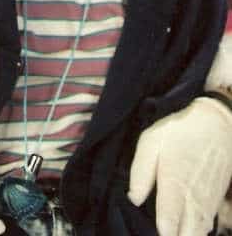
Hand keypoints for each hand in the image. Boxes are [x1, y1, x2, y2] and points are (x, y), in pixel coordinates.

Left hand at [128, 97, 231, 235]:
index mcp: (175, 183)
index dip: (161, 232)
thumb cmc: (179, 130)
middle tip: (159, 229)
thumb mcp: (151, 141)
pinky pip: (207, 226)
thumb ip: (140, 171)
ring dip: (185, 235)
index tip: (152, 229)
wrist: (216, 124)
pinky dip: (196, 231)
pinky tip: (184, 226)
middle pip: (186, 235)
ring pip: (198, 233)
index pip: (168, 222)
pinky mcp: (216, 201)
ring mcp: (208, 201)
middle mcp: (194, 198)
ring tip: (170, 228)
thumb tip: (134, 198)